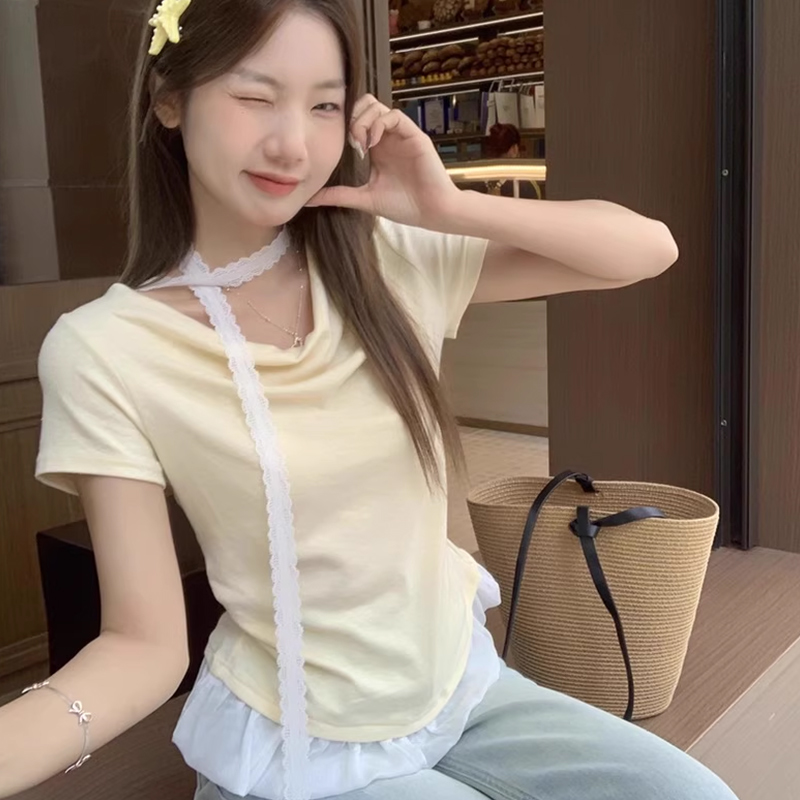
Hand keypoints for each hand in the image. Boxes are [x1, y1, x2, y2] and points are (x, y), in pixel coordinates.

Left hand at [306, 94, 460, 227]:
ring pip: (377, 106)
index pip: (356, 120)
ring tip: (361, 144)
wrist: (432, 213)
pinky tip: (374, 143)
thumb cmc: (404, 206)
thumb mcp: (364, 199)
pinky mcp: (414, 136)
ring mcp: (401, 135)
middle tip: (351, 142)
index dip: (344, 125)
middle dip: (352, 118)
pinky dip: (380, 124)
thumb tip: (309, 198)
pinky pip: (394, 115)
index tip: (341, 147)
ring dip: (363, 120)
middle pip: (364, 106)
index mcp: (376, 148)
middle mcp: (387, 137)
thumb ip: (338, 195)